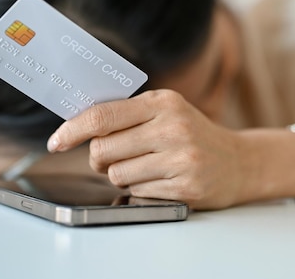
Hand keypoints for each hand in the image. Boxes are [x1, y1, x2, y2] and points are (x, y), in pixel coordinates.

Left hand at [47, 89, 244, 208]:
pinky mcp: (185, 186)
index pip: (103, 115)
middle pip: (103, 148)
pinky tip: (161, 179)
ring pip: (117, 174)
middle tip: (113, 157)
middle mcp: (173, 127)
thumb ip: (128, 113)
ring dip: (121, 175)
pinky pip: (137, 192)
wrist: (238, 162)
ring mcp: (181, 158)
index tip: (56, 141)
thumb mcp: (167, 111)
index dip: (72, 129)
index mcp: (163, 102)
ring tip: (145, 167)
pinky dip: (140, 188)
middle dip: (99, 158)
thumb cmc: (193, 135)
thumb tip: (77, 123)